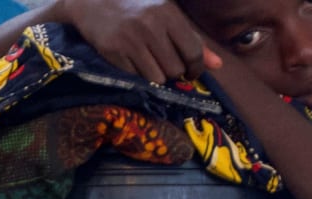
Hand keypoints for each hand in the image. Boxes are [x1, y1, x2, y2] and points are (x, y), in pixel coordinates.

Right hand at [62, 0, 222, 83]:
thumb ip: (193, 39)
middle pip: (175, 69)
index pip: (193, 52)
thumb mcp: (168, 15)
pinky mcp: (114, 52)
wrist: (94, 2)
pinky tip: (133, 62)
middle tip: (165, 64)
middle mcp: (151, 26)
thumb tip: (217, 65)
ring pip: (157, 77)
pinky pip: (136, 78)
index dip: (196, 68)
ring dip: (156, 76)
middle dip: (173, 72)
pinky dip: (138, 75)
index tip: (191, 72)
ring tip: (149, 63)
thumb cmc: (137, 7)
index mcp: (168, 13)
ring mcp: (131, 40)